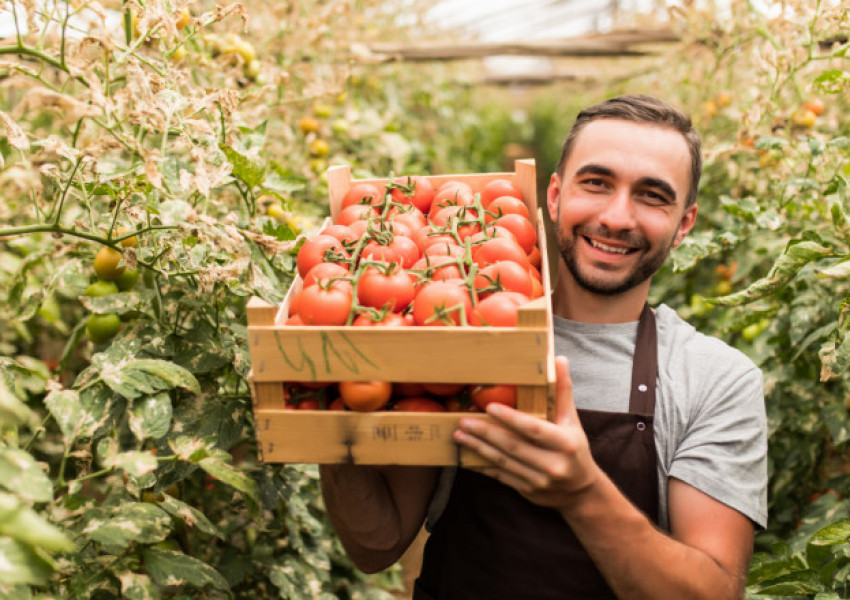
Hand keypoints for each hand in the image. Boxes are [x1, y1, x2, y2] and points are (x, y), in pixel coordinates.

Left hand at [454, 356, 600, 508]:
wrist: (580, 492)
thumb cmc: (574, 448)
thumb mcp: (572, 421)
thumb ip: (562, 391)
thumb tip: (558, 360)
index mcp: (565, 443)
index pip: (533, 429)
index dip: (511, 418)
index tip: (490, 407)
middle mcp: (552, 464)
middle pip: (513, 446)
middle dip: (485, 433)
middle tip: (463, 421)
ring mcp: (539, 481)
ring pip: (503, 463)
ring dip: (478, 448)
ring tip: (459, 435)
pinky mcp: (527, 491)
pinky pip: (501, 477)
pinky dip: (482, 466)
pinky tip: (466, 457)